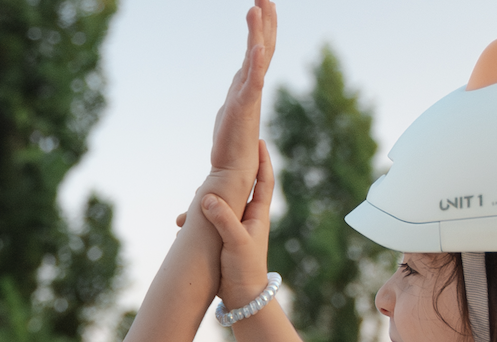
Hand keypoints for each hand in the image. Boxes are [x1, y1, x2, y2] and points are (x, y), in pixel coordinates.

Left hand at [198, 0, 277, 207]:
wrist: (232, 170)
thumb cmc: (230, 143)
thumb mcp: (232, 108)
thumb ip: (239, 92)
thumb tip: (240, 82)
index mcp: (249, 83)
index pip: (258, 48)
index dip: (261, 26)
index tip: (262, 3)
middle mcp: (253, 85)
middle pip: (263, 45)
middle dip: (266, 19)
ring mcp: (251, 94)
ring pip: (258, 56)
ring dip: (259, 31)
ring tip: (260, 6)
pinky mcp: (245, 106)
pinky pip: (252, 80)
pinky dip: (255, 62)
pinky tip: (256, 46)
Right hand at [200, 141, 274, 306]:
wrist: (244, 299)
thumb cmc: (245, 270)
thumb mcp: (234, 243)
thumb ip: (222, 219)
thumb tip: (207, 197)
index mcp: (258, 215)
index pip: (264, 181)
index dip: (263, 160)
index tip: (258, 140)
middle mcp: (248, 219)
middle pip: (241, 188)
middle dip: (230, 173)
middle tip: (220, 158)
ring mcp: (235, 230)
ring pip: (220, 205)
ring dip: (205, 199)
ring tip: (191, 197)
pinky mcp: (223, 241)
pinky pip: (208, 223)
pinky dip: (196, 220)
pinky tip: (181, 225)